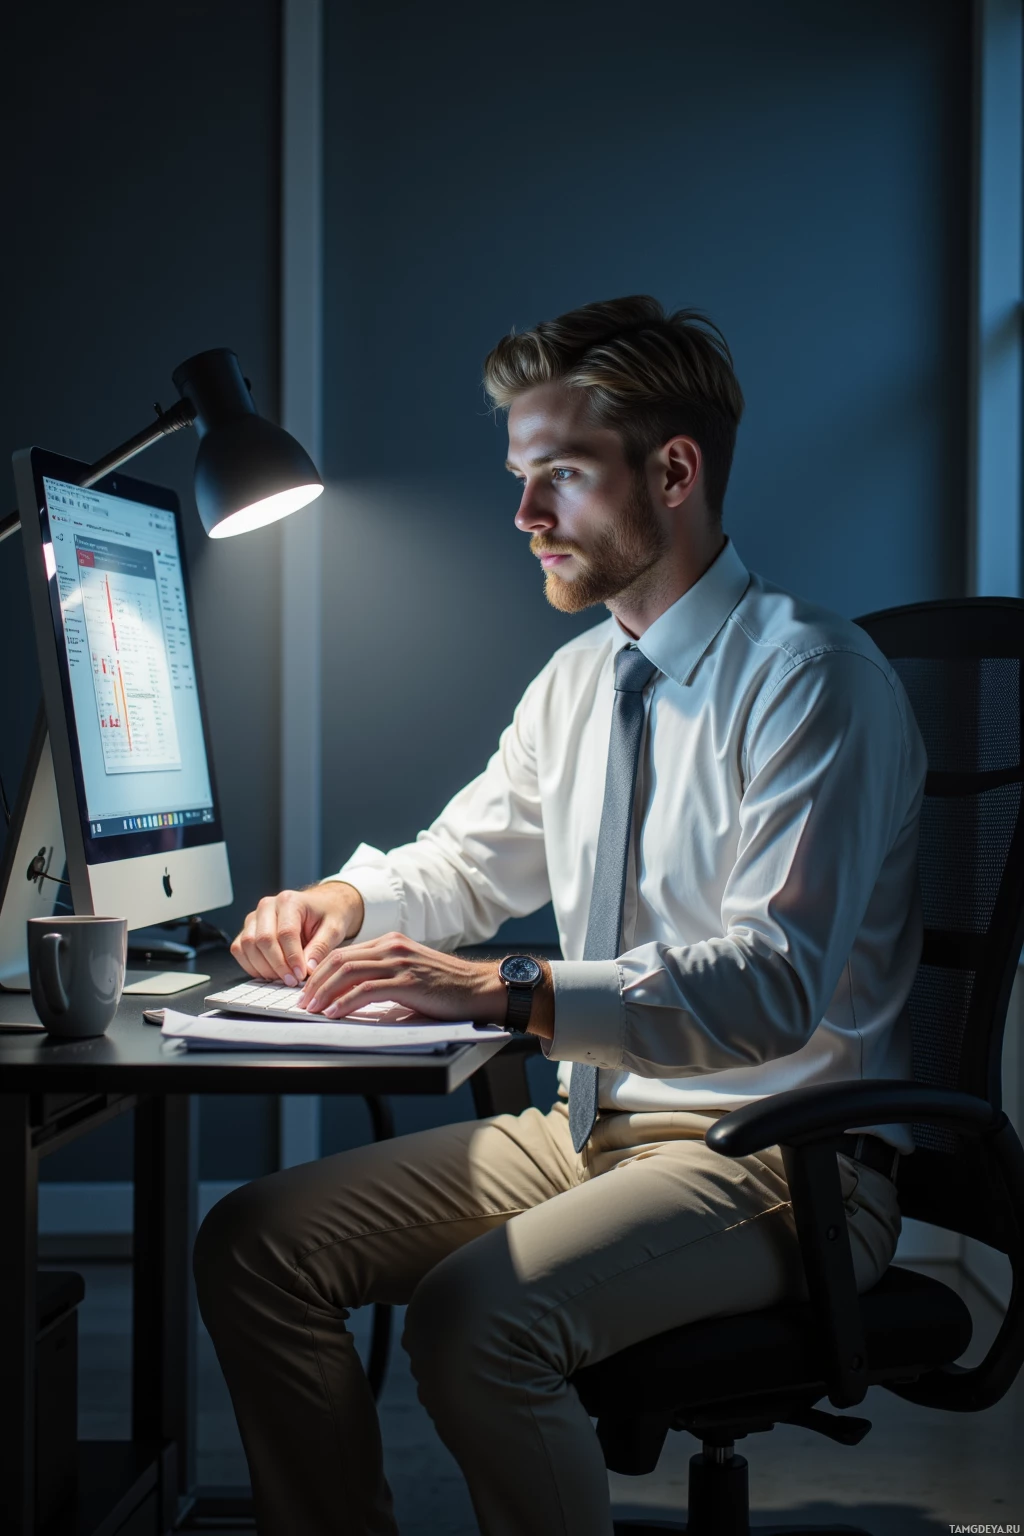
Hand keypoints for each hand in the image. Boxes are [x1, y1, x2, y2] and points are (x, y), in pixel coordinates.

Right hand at [231, 881, 364, 984]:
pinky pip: (240, 950)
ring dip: (264, 968)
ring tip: (284, 978)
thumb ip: (321, 947)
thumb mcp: (334, 929)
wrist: (321, 906)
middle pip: (263, 939)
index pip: (285, 933)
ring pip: (248, 946)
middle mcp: (267, 906)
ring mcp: (254, 917)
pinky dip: (252, 966)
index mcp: (289, 901)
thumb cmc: (327, 915)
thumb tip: (307, 969)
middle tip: (292, 980)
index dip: (292, 957)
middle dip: (278, 965)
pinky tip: (270, 973)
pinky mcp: (247, 930)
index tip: (301, 975)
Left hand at [297, 931, 508, 1023]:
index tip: (308, 990)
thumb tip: (351, 993)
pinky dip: (345, 1002)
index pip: (345, 953)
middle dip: (316, 982)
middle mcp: (392, 947)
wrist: (478, 987)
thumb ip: (385, 975)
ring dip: (324, 992)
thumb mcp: (410, 972)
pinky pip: (366, 990)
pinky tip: (334, 1013)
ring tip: (312, 1009)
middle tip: (303, 1002)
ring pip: (349, 972)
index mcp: (391, 943)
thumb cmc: (446, 986)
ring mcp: (400, 963)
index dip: (321, 972)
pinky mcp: (408, 982)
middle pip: (340, 960)